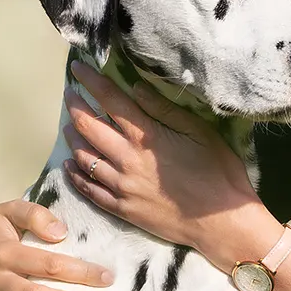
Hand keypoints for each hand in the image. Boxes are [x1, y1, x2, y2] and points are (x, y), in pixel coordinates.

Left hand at [63, 61, 271, 265]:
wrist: (221, 222)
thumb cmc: (217, 172)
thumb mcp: (199, 132)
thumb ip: (164, 109)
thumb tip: (135, 88)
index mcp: (146, 136)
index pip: (110, 100)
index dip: (90, 81)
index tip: (78, 67)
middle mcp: (126, 159)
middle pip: (88, 127)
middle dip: (75, 106)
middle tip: (69, 94)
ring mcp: (121, 186)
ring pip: (83, 157)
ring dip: (72, 138)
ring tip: (69, 127)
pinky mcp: (121, 208)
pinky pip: (89, 189)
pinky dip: (75, 175)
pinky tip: (69, 166)